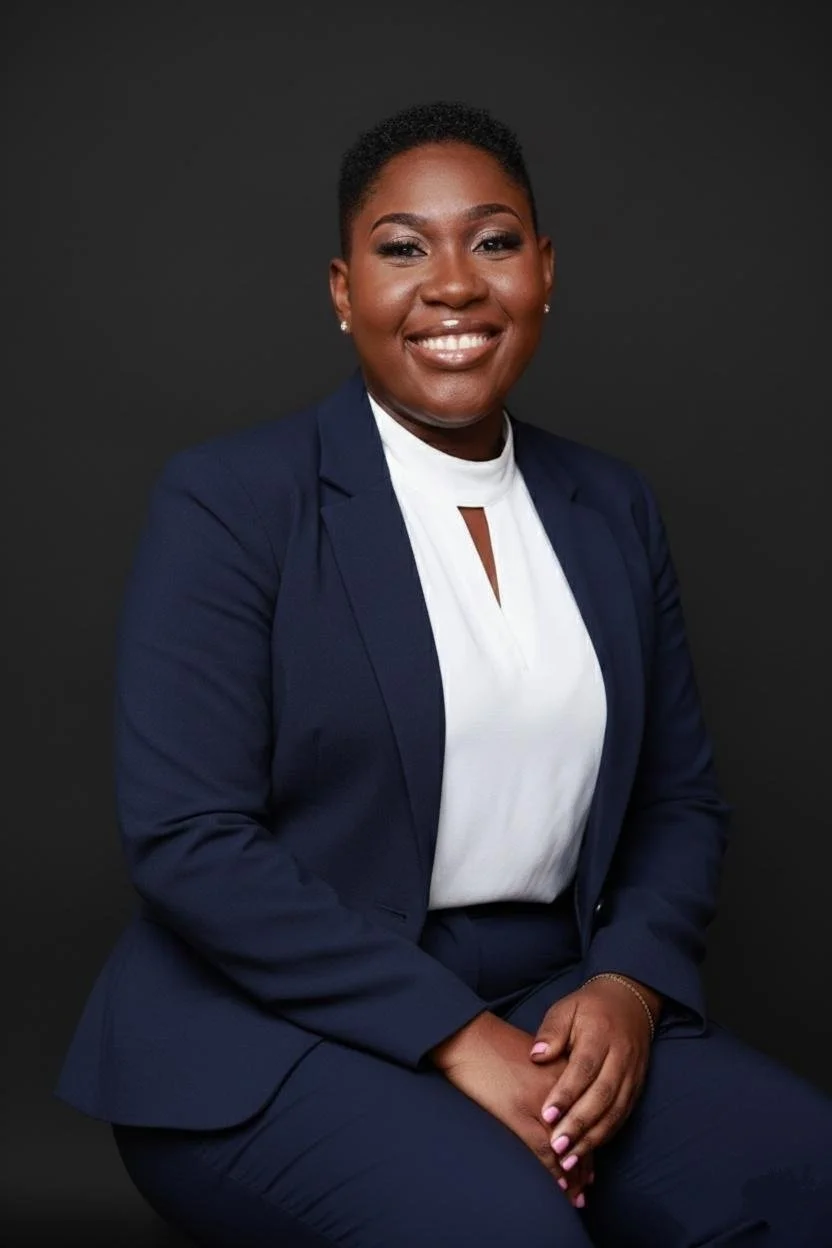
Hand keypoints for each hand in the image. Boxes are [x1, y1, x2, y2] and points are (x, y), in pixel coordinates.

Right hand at [430, 1012, 594, 1207]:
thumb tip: (556, 1106)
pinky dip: (554, 1171)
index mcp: (562, 1069)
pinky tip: (559, 1185)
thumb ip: (549, 1077)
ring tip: (576, 1196)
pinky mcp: (519, 1113)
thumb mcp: (531, 1056)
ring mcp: (540, 1102)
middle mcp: (559, 1087)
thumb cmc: (495, 1045)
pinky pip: (544, 1150)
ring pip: (567, 1146)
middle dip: (585, 1162)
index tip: (591, 1163)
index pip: (586, 1112)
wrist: (469, 1036)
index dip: (589, 1140)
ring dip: (574, 1174)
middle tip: (587, 1186)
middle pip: (581, 1132)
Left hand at [529, 975, 657, 1169]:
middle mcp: (620, 1056)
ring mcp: (632, 1074)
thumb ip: (552, 1032)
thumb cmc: (589, 1007)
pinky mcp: (637, 1086)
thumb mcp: (566, 1008)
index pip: (584, 1068)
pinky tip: (588, 1149)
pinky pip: (624, 1115)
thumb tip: (535, 1055)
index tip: (547, 1115)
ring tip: (569, 1158)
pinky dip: (606, 1134)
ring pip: (615, 1111)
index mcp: (600, 1034)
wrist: (629, 1001)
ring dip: (593, 1137)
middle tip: (556, 1146)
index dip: (566, 1094)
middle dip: (579, 1124)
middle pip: (602, 1095)